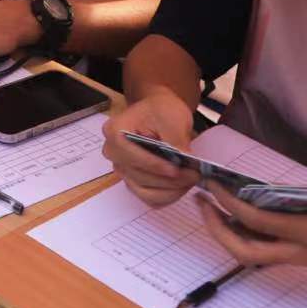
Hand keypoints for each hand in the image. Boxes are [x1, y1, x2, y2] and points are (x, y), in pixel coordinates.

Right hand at [101, 91, 200, 205]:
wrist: (158, 113)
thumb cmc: (162, 110)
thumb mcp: (172, 117)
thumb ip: (176, 140)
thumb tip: (185, 162)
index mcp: (115, 132)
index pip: (131, 155)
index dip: (154, 165)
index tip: (177, 169)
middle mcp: (113, 153)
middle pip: (139, 176)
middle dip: (169, 179)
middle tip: (195, 174)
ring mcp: (122, 169)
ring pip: (145, 191)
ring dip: (170, 190)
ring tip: (190, 179)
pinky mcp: (133, 181)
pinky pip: (149, 197)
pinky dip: (167, 196)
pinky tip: (181, 186)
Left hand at [198, 182, 306, 266]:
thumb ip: (281, 192)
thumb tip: (247, 187)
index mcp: (303, 231)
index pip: (255, 220)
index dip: (229, 202)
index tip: (212, 184)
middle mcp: (296, 253)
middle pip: (244, 251)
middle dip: (216, 228)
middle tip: (202, 202)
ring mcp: (294, 260)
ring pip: (248, 254)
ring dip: (224, 232)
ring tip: (208, 207)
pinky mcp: (292, 259)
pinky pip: (258, 250)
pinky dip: (239, 235)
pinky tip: (229, 218)